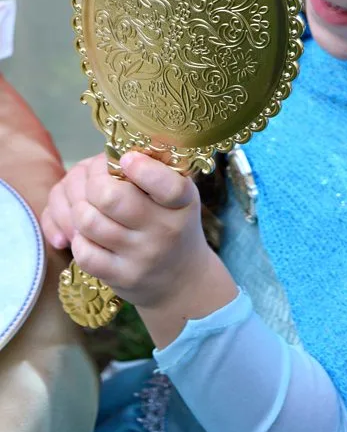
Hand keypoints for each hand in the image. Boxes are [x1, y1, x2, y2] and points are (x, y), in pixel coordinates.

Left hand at [43, 152, 212, 308]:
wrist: (182, 279)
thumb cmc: (174, 223)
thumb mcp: (179, 197)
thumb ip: (156, 172)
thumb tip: (116, 152)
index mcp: (183, 202)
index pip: (168, 186)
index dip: (142, 169)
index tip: (126, 159)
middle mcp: (165, 230)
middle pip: (110, 198)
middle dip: (93, 182)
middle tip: (97, 181)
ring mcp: (142, 256)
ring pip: (89, 222)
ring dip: (80, 209)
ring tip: (89, 205)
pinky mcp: (122, 277)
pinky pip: (84, 252)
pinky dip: (79, 238)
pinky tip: (90, 234)